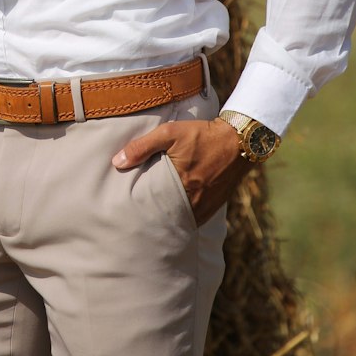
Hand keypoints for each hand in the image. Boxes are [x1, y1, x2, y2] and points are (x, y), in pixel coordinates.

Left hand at [112, 117, 248, 225]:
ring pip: (184, 221)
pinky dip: (186, 217)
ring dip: (171, 220)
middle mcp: (196, 201)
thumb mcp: (169, 133)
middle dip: (155, 221)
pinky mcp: (216, 205)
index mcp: (182, 185)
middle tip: (140, 223)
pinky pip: (197, 218)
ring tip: (155, 221)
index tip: (131, 217)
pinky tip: (176, 214)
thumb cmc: (201, 135)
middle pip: (169, 219)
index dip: (143, 215)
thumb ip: (142, 147)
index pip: (156, 209)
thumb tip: (117, 162)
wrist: (239, 139)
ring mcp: (208, 205)